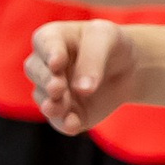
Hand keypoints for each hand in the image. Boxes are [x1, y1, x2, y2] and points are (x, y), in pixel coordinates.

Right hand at [25, 20, 139, 133]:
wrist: (128, 67)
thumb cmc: (110, 44)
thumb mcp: (106, 39)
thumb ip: (93, 60)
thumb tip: (81, 90)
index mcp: (51, 39)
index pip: (45, 43)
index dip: (50, 54)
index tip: (57, 63)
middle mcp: (44, 66)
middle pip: (36, 71)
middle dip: (46, 80)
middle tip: (58, 86)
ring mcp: (53, 91)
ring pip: (44, 99)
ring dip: (51, 104)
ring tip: (60, 107)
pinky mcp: (66, 112)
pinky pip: (60, 121)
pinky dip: (65, 124)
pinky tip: (72, 124)